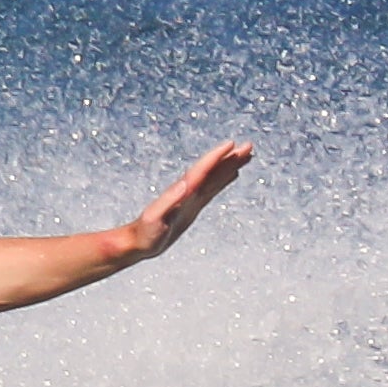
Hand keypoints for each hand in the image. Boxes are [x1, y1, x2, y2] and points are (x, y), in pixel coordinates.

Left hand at [122, 143, 255, 257]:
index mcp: (181, 191)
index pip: (202, 169)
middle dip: (230, 158)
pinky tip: (232, 174)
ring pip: (215, 177)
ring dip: (230, 165)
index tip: (232, 144)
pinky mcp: (193, 206)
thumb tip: (186, 185)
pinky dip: (223, 180)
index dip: (216, 157)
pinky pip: (212, 189)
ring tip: (246, 155)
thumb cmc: (145, 233)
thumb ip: (169, 202)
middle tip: (249, 145)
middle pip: (213, 170)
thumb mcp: (155, 218)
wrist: (138, 242)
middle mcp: (188, 191)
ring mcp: (192, 198)